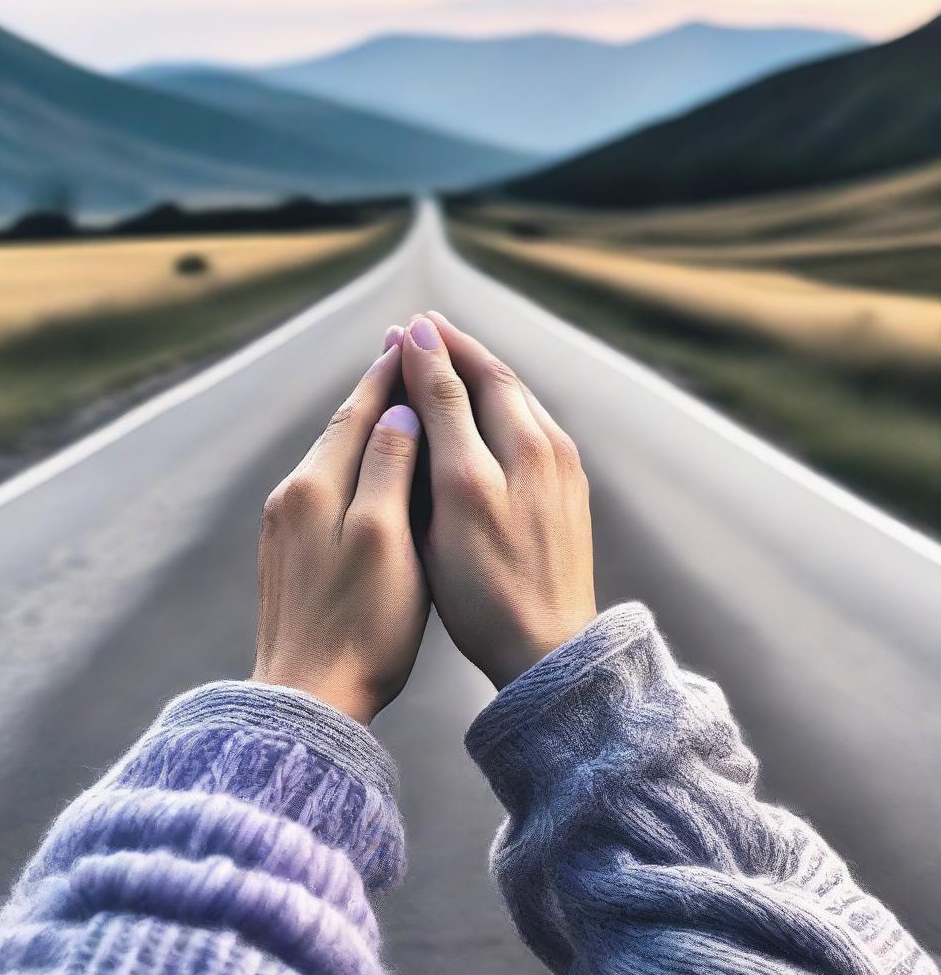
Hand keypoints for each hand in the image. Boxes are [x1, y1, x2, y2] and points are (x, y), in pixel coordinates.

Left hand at [253, 336, 428, 723]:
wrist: (306, 699)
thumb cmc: (361, 627)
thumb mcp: (386, 541)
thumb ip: (390, 470)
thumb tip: (400, 412)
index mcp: (316, 489)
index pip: (358, 413)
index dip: (388, 375)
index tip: (412, 339)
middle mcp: (291, 498)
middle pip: (340, 429)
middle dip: (373, 392)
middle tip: (401, 352)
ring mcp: (283, 526)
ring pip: (331, 458)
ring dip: (362, 426)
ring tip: (390, 400)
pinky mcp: (285, 552)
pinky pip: (324, 488)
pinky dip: (351, 464)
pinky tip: (366, 468)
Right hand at [401, 313, 595, 689]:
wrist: (549, 647)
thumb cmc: (486, 589)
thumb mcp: (453, 499)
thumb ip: (442, 418)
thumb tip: (424, 351)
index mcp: (509, 450)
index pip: (464, 377)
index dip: (430, 349)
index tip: (404, 327)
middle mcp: (543, 448)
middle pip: (498, 379)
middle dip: (458, 349)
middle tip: (422, 328)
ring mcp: (563, 468)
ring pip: (518, 399)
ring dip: (482, 371)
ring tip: (449, 357)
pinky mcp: (569, 488)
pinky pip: (533, 423)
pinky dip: (504, 401)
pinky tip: (485, 406)